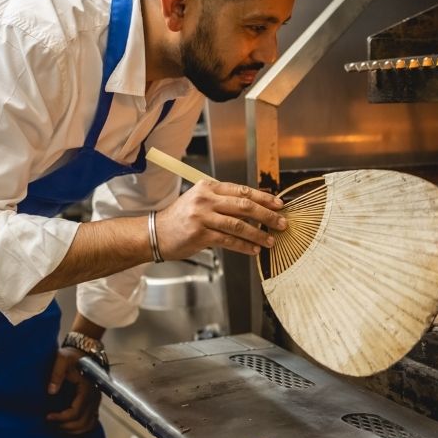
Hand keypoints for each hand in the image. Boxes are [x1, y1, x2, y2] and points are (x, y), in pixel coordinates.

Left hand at [45, 346, 99, 434]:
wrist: (84, 352)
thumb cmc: (71, 356)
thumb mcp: (61, 359)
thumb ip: (56, 374)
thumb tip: (51, 391)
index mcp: (86, 389)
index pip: (75, 412)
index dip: (60, 418)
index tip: (47, 416)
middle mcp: (94, 397)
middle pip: (82, 422)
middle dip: (65, 427)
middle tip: (50, 423)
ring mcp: (95, 401)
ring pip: (88, 424)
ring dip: (73, 430)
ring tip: (58, 427)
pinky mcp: (94, 402)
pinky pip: (91, 421)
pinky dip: (81, 428)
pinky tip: (68, 427)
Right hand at [155, 179, 286, 257]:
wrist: (156, 233)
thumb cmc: (181, 218)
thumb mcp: (201, 201)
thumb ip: (224, 202)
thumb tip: (255, 208)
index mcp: (208, 187)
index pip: (242, 190)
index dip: (263, 198)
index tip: (278, 204)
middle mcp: (206, 199)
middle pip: (244, 205)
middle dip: (267, 215)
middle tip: (282, 223)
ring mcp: (202, 216)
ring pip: (239, 224)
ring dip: (258, 234)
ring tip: (271, 240)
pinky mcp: (200, 234)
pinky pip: (229, 240)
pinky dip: (244, 246)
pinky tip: (254, 250)